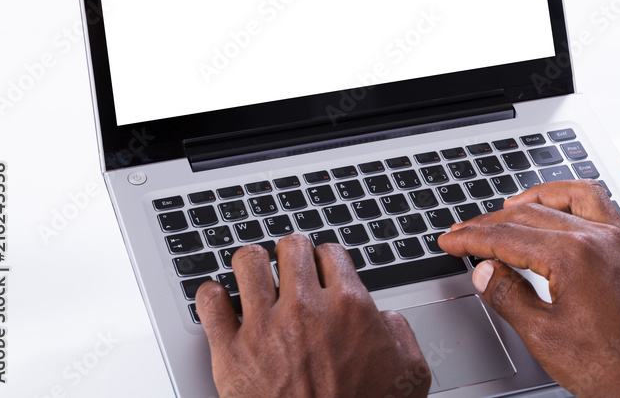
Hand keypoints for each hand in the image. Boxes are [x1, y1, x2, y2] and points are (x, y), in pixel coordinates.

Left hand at [196, 235, 430, 397]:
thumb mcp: (409, 373)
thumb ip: (400, 333)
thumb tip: (386, 320)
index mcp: (349, 306)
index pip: (330, 252)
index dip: (326, 259)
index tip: (321, 269)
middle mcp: (306, 308)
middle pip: (291, 247)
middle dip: (291, 254)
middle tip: (290, 267)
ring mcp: (264, 328)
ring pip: (248, 262)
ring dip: (252, 265)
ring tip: (254, 275)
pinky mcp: (230, 353)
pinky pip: (209, 302)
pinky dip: (211, 296)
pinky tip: (220, 301)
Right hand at [438, 180, 619, 397]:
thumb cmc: (616, 366)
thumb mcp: (545, 339)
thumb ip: (509, 298)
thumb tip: (485, 272)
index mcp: (573, 256)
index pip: (507, 237)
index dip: (472, 239)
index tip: (451, 240)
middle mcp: (598, 237)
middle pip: (531, 213)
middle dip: (491, 221)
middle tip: (466, 231)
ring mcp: (619, 238)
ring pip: (570, 195)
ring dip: (535, 197)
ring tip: (511, 206)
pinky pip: (600, 204)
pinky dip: (572, 200)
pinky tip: (562, 211)